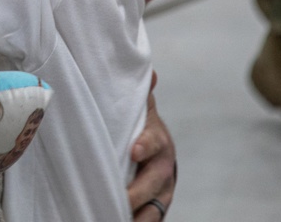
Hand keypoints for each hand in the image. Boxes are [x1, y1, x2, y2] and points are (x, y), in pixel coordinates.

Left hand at [128, 77, 175, 220]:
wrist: (160, 151)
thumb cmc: (143, 126)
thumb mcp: (143, 109)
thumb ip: (142, 94)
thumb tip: (152, 73)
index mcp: (158, 141)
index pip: (153, 142)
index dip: (144, 146)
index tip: (134, 151)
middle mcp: (164, 169)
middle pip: (153, 184)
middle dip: (136, 194)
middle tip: (119, 199)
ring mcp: (163, 191)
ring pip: (154, 210)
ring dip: (139, 216)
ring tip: (117, 217)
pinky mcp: (157, 207)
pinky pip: (150, 220)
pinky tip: (116, 220)